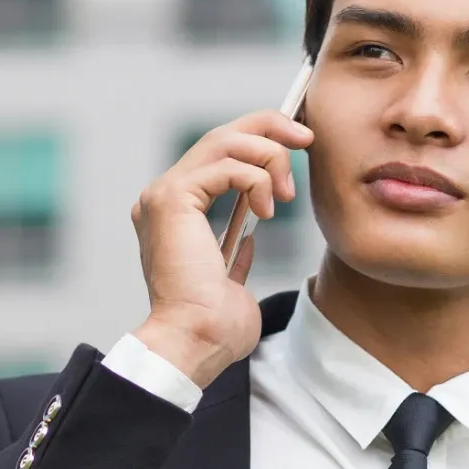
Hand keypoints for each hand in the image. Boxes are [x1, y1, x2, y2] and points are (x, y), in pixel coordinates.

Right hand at [130, 110, 313, 388]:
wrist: (197, 341)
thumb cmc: (214, 325)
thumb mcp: (230, 278)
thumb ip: (234, 251)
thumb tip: (248, 235)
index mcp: (172, 213)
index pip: (216, 153)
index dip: (257, 138)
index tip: (297, 143)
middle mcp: (162, 196)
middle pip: (220, 134)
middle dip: (269, 127)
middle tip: (306, 137)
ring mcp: (163, 195)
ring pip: (224, 141)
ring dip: (268, 157)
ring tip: (286, 194)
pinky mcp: (173, 198)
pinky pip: (227, 166)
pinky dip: (256, 179)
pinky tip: (268, 210)